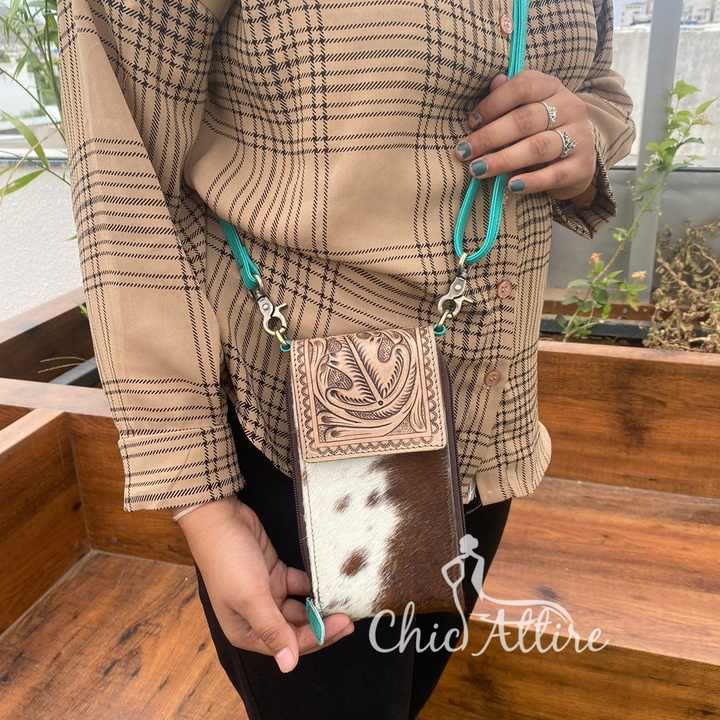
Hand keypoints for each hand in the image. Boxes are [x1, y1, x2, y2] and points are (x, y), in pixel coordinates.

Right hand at [179, 496, 353, 672]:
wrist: (220, 518)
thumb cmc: (230, 562)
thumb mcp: (251, 597)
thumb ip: (273, 629)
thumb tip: (289, 666)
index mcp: (246, 631)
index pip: (288, 644)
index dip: (317, 637)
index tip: (343, 625)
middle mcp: (257, 617)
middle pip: (295, 628)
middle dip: (321, 625)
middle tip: (350, 617)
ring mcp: (267, 593)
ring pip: (298, 608)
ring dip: (318, 607)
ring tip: (343, 601)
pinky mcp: (274, 573)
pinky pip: (297, 585)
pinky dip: (311, 585)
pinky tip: (330, 583)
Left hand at [454, 69, 596, 200]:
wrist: (579, 158)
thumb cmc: (543, 130)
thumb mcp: (528, 108)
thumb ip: (510, 95)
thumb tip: (494, 81)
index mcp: (552, 87)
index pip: (523, 87)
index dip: (493, 104)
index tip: (471, 123)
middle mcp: (570, 108)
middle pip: (526, 120)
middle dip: (490, 136)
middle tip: (464, 151)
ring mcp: (579, 137)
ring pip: (538, 147)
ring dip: (503, 160)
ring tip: (477, 170)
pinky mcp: (582, 166)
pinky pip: (554, 174)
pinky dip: (531, 181)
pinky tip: (510, 186)